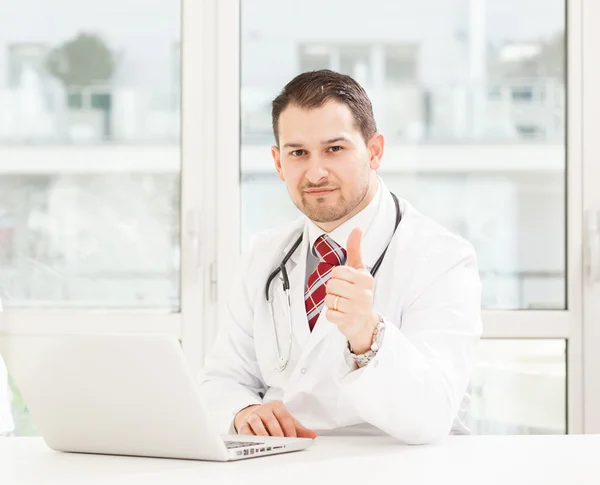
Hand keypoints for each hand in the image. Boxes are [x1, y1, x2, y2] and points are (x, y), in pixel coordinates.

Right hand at [234, 401, 316, 437]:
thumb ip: (299, 429)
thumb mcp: (286, 421)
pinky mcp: (244, 424)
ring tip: (269, 443)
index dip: (289, 428)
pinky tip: (255, 443)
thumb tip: (313, 435)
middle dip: (277, 432)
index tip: (293, 438)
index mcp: (277, 406)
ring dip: (263, 434)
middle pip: (271, 420)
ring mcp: (253, 416)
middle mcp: (264, 409)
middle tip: (282, 442)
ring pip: (257, 423)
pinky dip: (249, 437)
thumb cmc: (273, 419)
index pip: (285, 417)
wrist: (253, 414)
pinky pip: (245, 430)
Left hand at [325, 228, 378, 353]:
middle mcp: (363, 293)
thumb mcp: (359, 271)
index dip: (337, 277)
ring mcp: (357, 308)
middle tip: (343, 295)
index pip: (337, 271)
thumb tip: (357, 228)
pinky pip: (328, 314)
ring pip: (328, 299)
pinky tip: (341, 314)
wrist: (365, 322)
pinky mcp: (349, 322)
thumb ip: (355, 250)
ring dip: (331, 303)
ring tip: (342, 305)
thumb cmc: (360, 292)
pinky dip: (331, 315)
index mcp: (365, 278)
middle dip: (332, 290)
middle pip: (331, 285)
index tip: (346, 282)